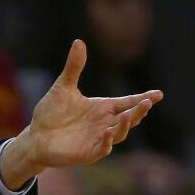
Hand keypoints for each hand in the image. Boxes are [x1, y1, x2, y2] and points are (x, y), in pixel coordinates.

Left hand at [0, 39, 162, 188]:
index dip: (142, 98)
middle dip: (138, 111)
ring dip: (125, 125)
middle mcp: (104, 123)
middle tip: (147, 102)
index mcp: (102, 108)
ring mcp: (98, 139)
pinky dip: (106, 141)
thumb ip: (74, 66)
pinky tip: (108, 132)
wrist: (36, 136)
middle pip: (128, 118)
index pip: (126, 102)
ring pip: (119, 133)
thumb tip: (79, 41)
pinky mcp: (88, 153)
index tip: (158, 93)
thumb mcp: (63, 87)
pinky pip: (102, 148)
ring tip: (129, 114)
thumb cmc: (52, 112)